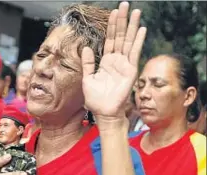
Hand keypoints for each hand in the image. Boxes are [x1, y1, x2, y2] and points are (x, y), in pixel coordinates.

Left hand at [82, 2, 146, 121]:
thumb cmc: (95, 99)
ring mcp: (124, 65)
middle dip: (122, 21)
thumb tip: (86, 48)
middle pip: (119, 36)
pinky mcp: (130, 71)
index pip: (109, 40)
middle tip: (125, 5)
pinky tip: (141, 30)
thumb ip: (88, 63)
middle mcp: (116, 61)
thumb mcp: (87, 79)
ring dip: (132, 26)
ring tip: (136, 12)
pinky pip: (134, 53)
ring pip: (128, 41)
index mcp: (106, 62)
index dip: (111, 26)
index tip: (112, 12)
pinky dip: (138, 41)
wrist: (104, 112)